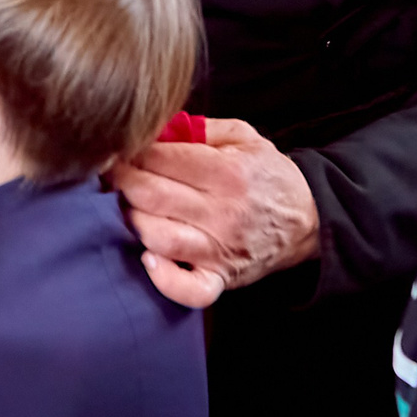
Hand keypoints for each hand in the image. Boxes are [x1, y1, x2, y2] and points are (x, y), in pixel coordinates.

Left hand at [107, 117, 318, 308]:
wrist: (308, 220)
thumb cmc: (268, 176)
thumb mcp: (244, 138)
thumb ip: (201, 128)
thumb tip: (155, 126)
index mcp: (227, 172)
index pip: (163, 158)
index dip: (131, 151)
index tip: (116, 147)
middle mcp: (222, 212)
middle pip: (152, 194)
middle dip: (120, 180)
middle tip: (108, 173)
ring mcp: (219, 249)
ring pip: (158, 236)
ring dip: (132, 219)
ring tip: (126, 206)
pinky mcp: (220, 278)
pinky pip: (188, 290)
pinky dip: (164, 280)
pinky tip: (149, 259)